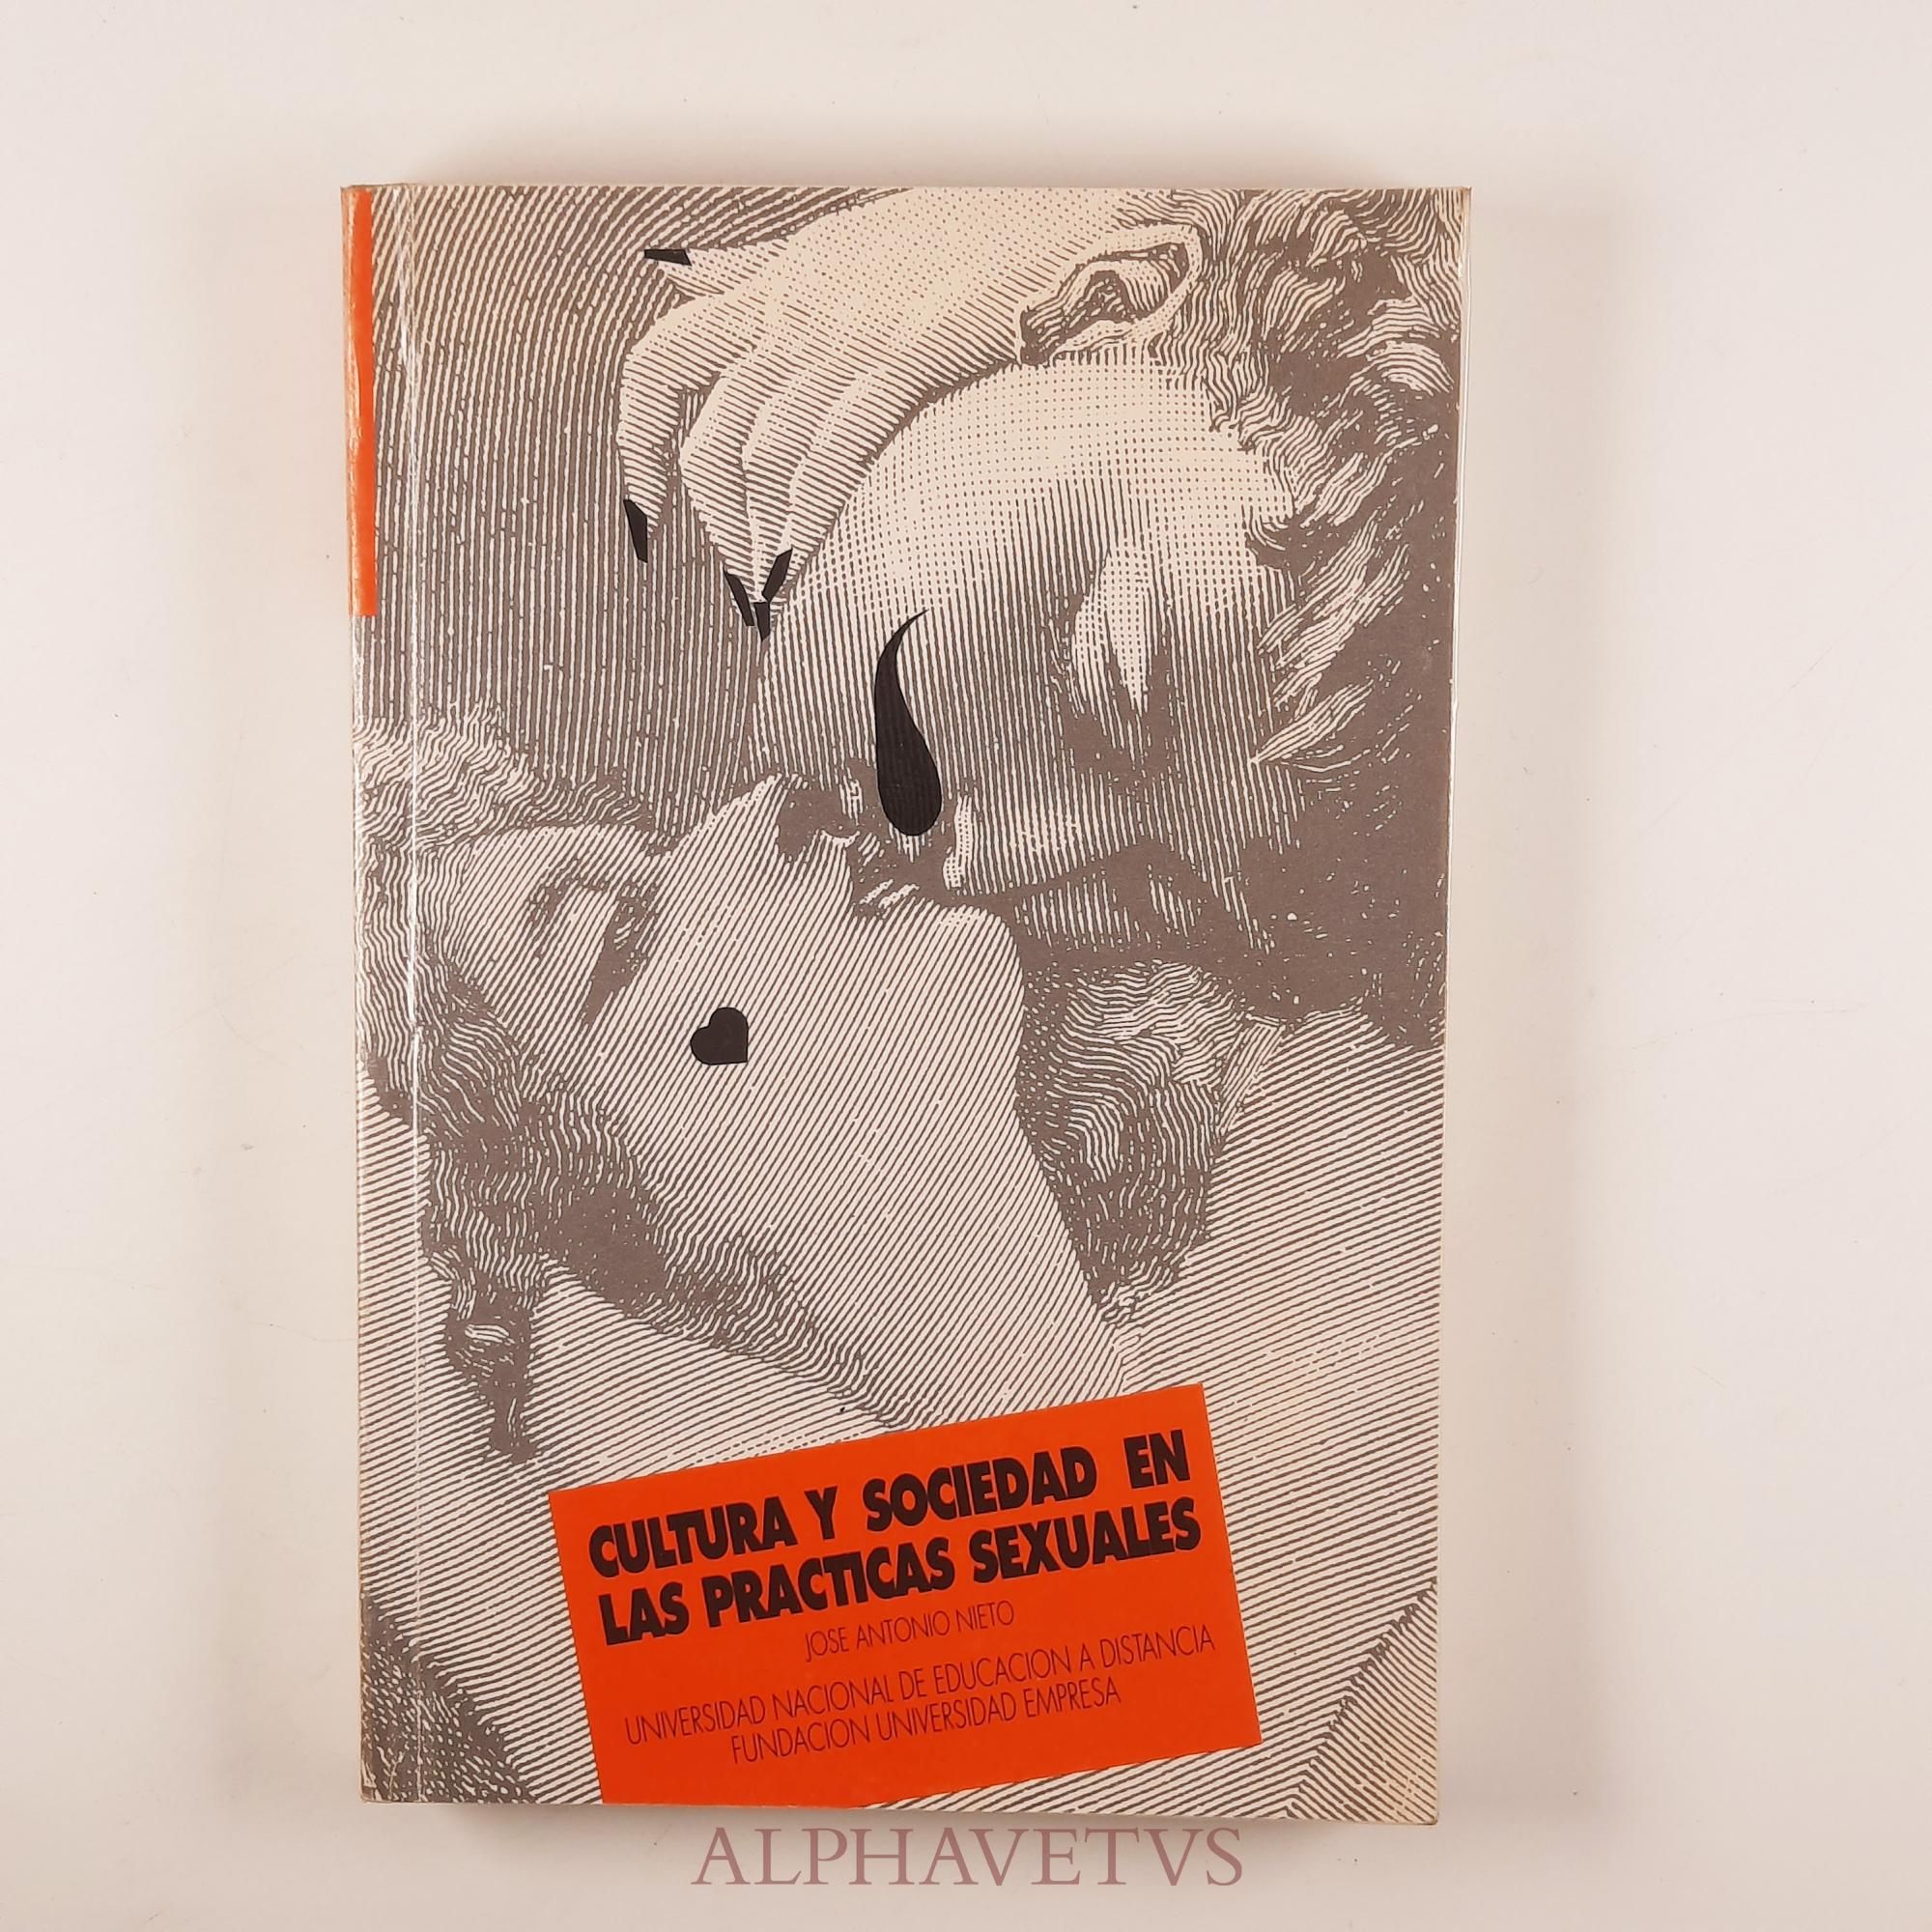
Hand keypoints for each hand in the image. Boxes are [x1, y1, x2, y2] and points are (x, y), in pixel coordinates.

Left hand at [615, 188, 1190, 623]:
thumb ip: (754, 267)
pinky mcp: (907, 356)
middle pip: (713, 437)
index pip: (661, 364)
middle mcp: (796, 310)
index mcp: (775, 283)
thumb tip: (674, 271)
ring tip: (782, 592)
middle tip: (744, 581)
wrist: (1063, 207)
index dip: (638, 444)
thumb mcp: (839, 237)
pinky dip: (815, 518)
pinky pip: (835, 454)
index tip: (645, 508)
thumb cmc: (969, 227)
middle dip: (717, 525)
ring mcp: (848, 335)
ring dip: (765, 540)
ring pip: (765, 458)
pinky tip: (817, 562)